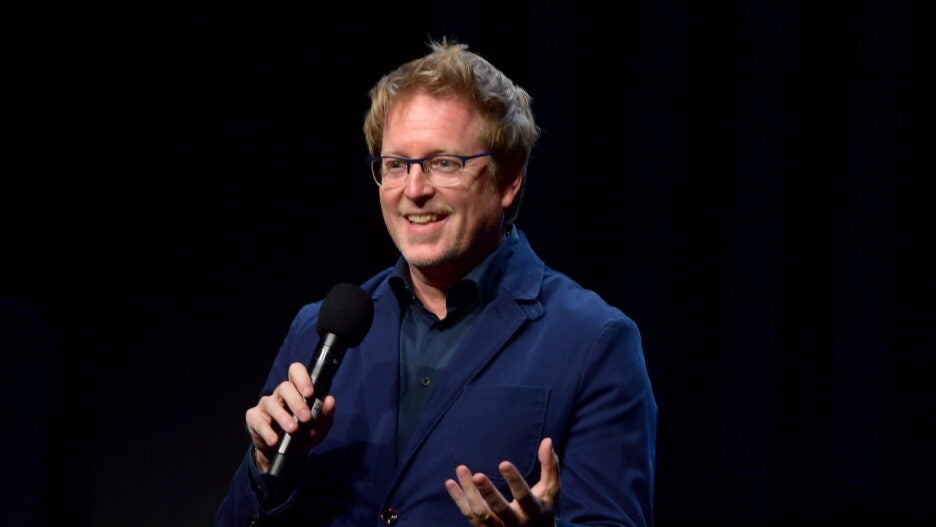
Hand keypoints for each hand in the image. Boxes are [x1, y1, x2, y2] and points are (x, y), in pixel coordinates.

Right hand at [245, 361, 335, 472]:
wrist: (286, 455)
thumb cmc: (303, 435)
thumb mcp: (318, 428)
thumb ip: (325, 415)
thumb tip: (330, 400)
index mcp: (297, 391)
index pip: (296, 372)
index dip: (302, 378)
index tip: (310, 393)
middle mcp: (280, 394)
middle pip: (285, 387)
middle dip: (296, 402)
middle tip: (306, 417)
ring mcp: (266, 405)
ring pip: (271, 403)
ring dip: (283, 417)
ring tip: (293, 429)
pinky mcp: (254, 418)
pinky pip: (259, 422)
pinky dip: (267, 432)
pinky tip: (275, 440)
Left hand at [445, 437, 559, 526]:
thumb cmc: (542, 509)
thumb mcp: (550, 491)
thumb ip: (550, 467)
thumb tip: (547, 440)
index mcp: (532, 512)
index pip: (524, 496)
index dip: (514, 481)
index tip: (503, 463)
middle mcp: (514, 524)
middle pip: (498, 511)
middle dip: (488, 494)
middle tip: (478, 476)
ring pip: (479, 513)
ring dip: (468, 492)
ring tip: (461, 468)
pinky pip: (469, 516)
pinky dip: (458, 499)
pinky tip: (450, 482)